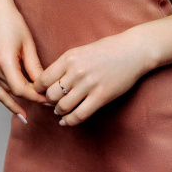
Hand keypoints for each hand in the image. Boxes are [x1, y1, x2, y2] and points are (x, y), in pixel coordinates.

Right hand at [0, 0, 48, 120]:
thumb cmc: (12, 22)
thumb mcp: (28, 44)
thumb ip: (35, 67)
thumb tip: (43, 86)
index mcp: (3, 61)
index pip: (20, 89)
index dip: (35, 97)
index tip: (48, 100)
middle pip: (13, 93)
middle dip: (30, 100)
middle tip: (46, 106)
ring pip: (4, 94)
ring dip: (19, 101)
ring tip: (34, 110)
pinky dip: (7, 98)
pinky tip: (18, 106)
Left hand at [31, 30, 152, 126]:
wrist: (132, 50)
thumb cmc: (107, 49)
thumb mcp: (81, 51)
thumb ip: (66, 65)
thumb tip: (50, 83)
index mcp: (69, 57)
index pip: (43, 79)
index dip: (38, 90)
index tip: (40, 94)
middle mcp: (76, 71)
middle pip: (51, 95)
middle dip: (48, 101)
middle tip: (51, 103)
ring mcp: (88, 84)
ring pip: (63, 106)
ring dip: (58, 112)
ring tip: (60, 111)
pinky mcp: (100, 96)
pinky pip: (79, 115)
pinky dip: (69, 121)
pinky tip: (66, 121)